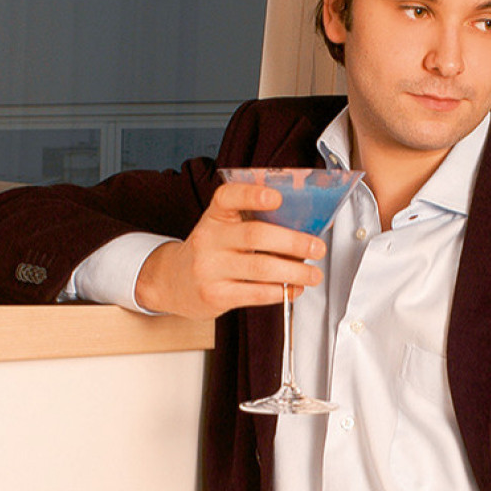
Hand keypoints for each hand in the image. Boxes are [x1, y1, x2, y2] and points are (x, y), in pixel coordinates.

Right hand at [135, 180, 325, 318]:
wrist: (174, 281)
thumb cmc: (211, 251)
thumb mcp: (223, 229)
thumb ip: (253, 222)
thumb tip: (304, 229)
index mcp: (214, 216)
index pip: (228, 197)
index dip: (252, 195)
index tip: (276, 197)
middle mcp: (209, 239)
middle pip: (255, 235)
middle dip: (293, 241)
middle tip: (316, 246)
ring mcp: (209, 268)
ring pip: (260, 267)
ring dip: (294, 271)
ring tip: (313, 274)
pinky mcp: (215, 294)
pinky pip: (254, 293)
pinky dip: (280, 292)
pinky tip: (294, 289)